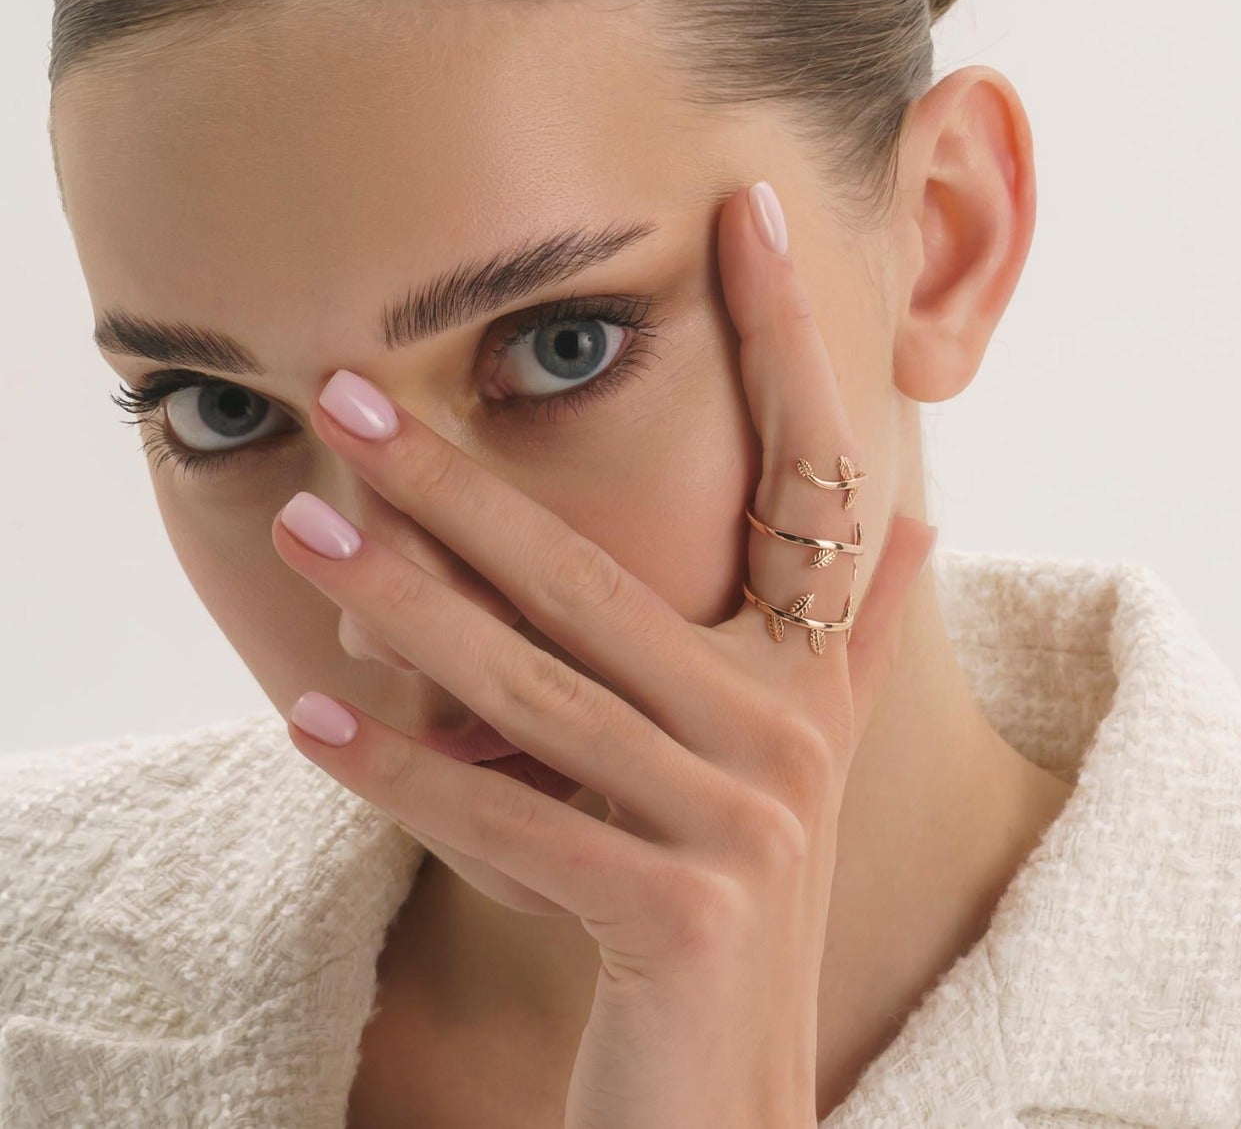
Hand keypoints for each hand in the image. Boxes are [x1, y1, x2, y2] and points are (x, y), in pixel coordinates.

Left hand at [270, 180, 937, 1128]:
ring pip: (537, 686)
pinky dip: (406, 772)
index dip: (787, 337)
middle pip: (602, 573)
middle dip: (463, 479)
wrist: (732, 1086)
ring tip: (303, 527)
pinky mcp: (672, 915)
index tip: (742, 214)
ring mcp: (737, 821)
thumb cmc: (748, 887)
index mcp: (812, 667)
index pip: (810, 467)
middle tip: (347, 388)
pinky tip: (312, 720)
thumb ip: (861, 635)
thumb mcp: (812, 746)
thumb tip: (922, 522)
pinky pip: (511, 822)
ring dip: (403, 605)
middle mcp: (787, 727)